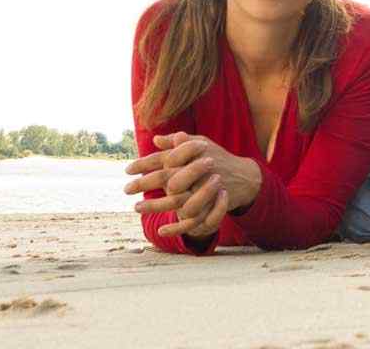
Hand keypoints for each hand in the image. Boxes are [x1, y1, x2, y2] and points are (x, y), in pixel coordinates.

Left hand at [123, 132, 257, 237]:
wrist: (244, 176)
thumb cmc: (217, 157)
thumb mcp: (200, 144)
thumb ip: (177, 142)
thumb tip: (155, 139)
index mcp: (192, 154)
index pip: (163, 158)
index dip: (144, 164)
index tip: (127, 169)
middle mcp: (197, 171)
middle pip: (166, 178)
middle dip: (143, 184)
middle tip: (125, 190)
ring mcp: (204, 190)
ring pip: (176, 200)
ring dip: (154, 205)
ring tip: (136, 208)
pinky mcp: (211, 206)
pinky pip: (191, 221)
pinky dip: (175, 228)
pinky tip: (159, 231)